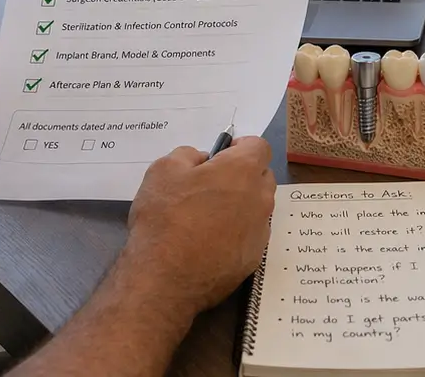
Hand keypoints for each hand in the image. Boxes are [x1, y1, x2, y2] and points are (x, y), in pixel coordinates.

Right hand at [118, 138, 275, 319]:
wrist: (165, 279)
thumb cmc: (164, 217)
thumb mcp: (163, 170)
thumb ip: (188, 155)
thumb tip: (203, 161)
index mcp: (242, 171)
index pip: (259, 146)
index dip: (240, 146)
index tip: (220, 156)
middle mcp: (260, 199)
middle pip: (262, 176)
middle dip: (242, 174)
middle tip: (210, 185)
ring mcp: (260, 232)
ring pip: (257, 207)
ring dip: (240, 204)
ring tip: (207, 217)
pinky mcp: (253, 259)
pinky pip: (250, 235)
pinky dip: (236, 233)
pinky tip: (209, 243)